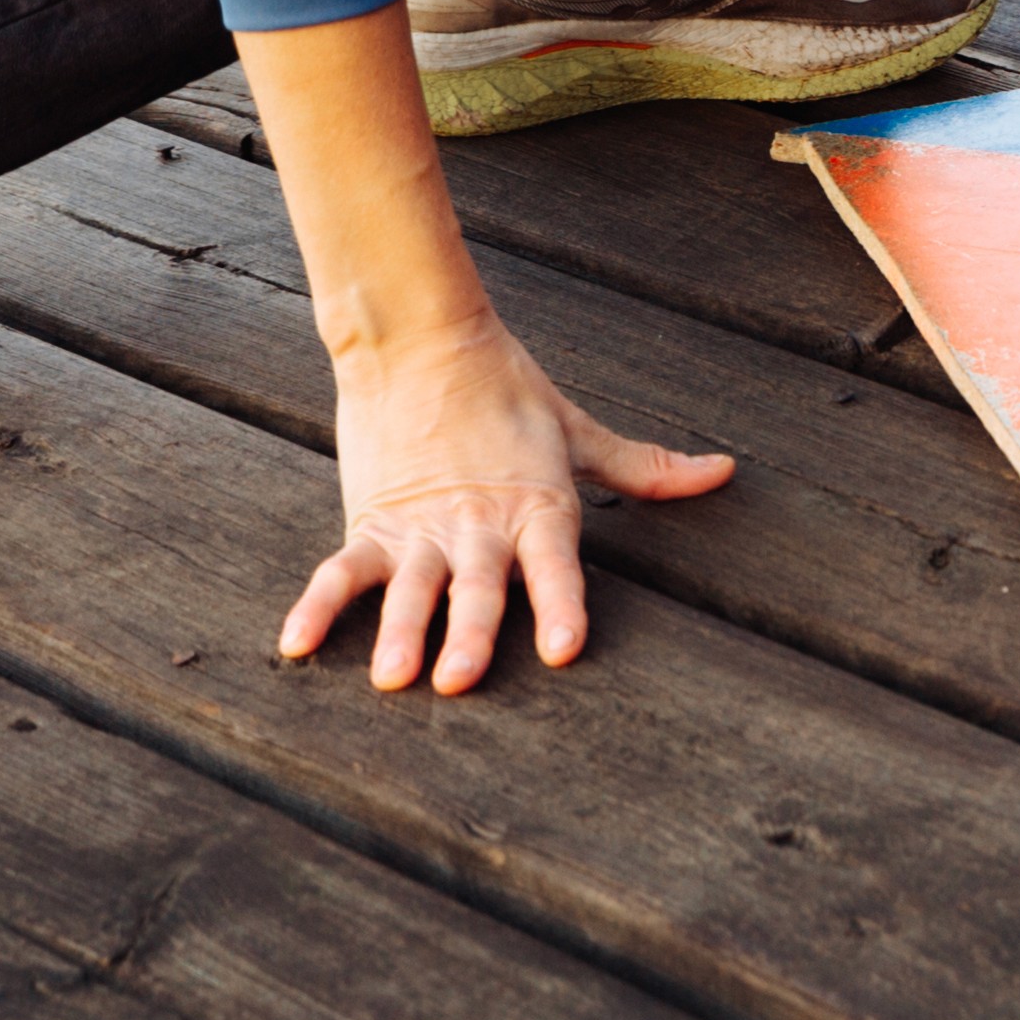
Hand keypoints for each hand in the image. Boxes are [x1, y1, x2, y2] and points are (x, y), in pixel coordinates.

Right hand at [279, 314, 733, 692]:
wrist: (424, 339)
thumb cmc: (509, 390)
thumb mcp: (579, 431)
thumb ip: (643, 467)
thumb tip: (721, 472)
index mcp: (538, 505)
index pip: (557, 565)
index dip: (563, 605)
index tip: (565, 649)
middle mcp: (480, 524)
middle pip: (478, 587)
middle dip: (471, 634)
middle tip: (458, 681)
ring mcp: (421, 526)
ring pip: (411, 587)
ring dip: (400, 631)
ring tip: (391, 677)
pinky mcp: (371, 520)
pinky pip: (342, 571)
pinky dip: (318, 607)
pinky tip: (297, 645)